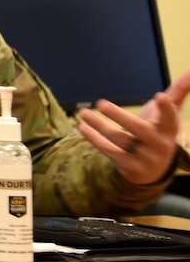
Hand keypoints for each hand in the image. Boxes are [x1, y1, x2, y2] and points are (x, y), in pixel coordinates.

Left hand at [76, 67, 189, 184]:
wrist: (154, 170)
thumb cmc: (159, 132)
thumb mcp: (169, 114)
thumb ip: (178, 92)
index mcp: (169, 129)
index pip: (170, 118)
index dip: (166, 109)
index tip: (159, 96)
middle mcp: (159, 144)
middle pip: (139, 129)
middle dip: (119, 116)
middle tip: (101, 103)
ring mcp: (145, 157)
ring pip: (119, 139)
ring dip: (99, 126)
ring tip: (83, 113)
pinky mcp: (130, 166)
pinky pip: (110, 152)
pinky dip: (95, 139)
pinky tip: (82, 128)